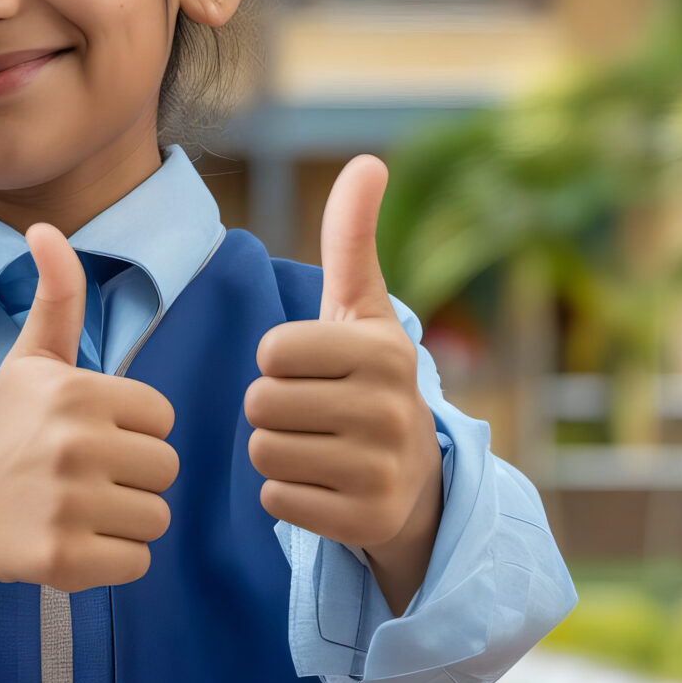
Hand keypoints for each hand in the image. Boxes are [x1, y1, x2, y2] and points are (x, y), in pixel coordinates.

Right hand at [0, 220, 180, 593]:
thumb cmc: (8, 429)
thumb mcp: (32, 360)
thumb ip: (57, 296)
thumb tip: (45, 227)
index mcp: (74, 392)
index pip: (161, 418)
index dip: (132, 429)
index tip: (90, 434)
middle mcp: (72, 444)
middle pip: (165, 470)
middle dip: (134, 477)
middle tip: (86, 476)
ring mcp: (68, 505)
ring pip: (156, 518)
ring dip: (126, 519)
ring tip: (81, 508)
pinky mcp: (64, 559)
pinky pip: (137, 563)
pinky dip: (113, 559)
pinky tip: (75, 539)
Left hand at [246, 156, 444, 609]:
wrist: (419, 480)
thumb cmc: (368, 379)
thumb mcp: (362, 309)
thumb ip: (351, 238)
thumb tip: (368, 160)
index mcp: (383, 352)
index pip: (271, 352)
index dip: (278, 361)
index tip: (313, 370)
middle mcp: (391, 410)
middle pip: (262, 403)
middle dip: (273, 407)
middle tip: (314, 412)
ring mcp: (383, 470)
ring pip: (264, 450)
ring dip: (278, 450)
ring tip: (320, 446)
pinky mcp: (366, 522)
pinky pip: (277, 499)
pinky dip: (288, 494)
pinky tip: (324, 485)